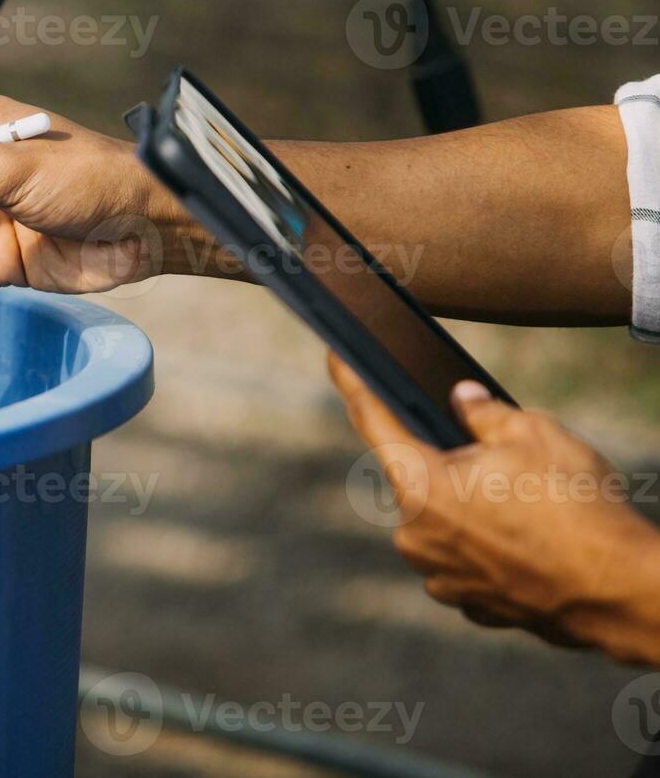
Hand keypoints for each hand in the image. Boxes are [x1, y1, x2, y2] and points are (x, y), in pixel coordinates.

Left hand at [329, 354, 659, 664]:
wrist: (622, 593)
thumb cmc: (577, 507)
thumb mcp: (533, 432)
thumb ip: (483, 412)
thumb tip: (462, 399)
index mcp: (419, 485)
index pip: (372, 420)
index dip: (354, 383)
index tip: (336, 356)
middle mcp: (414, 535)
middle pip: (416, 476)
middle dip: (448, 460)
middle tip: (501, 459)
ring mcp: (438, 574)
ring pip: (442, 520)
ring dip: (470, 506)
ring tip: (527, 504)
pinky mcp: (467, 602)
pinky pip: (465, 558)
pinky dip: (488, 543)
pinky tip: (528, 539)